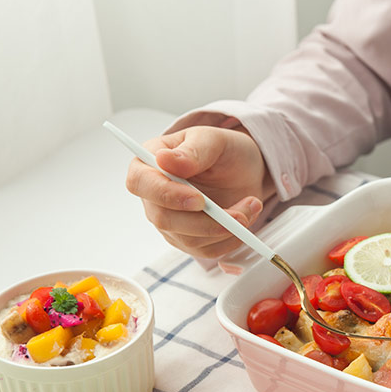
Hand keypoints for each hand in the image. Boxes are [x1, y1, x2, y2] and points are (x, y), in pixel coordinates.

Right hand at [125, 125, 275, 259]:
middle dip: (205, 221)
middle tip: (239, 213)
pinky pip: (206, 251)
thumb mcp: (215, 141)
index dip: (166, 195)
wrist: (245, 170)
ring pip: (188, 239)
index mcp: (149, 163)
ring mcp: (170, 221)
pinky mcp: (189, 239)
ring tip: (250, 206)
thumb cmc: (225, 151)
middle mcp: (154, 197)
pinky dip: (231, 239)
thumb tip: (164, 160)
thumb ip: (193, 151)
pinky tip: (245, 218)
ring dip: (225, 228)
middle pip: (163, 219)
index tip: (198, 199)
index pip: (140, 183)